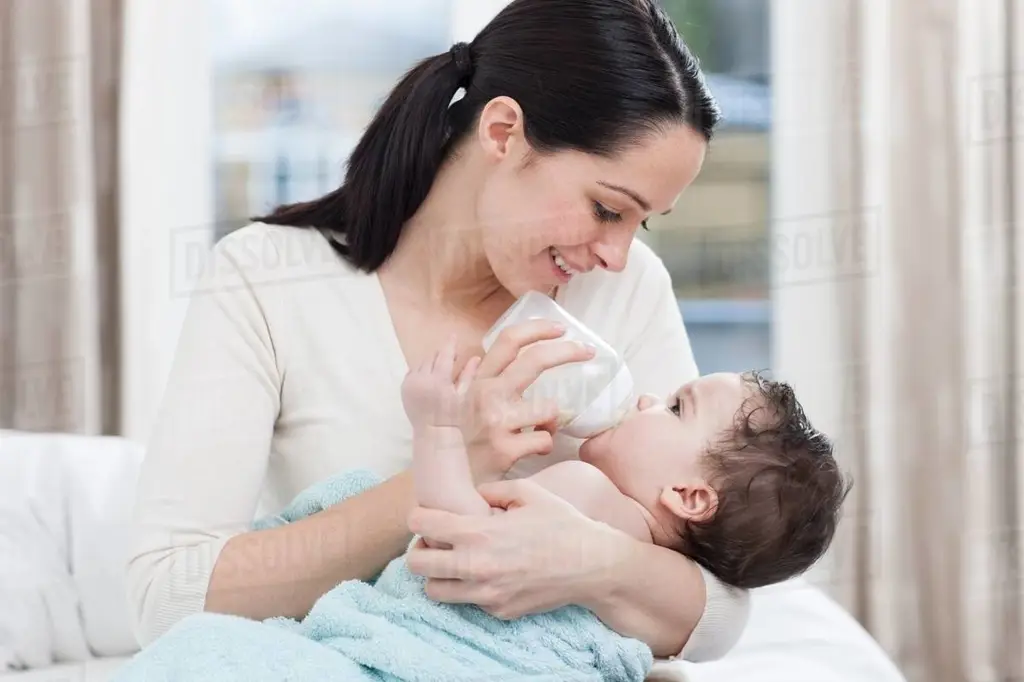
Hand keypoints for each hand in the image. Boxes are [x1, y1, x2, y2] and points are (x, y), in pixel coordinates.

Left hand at [401, 335, 480, 428]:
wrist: (434, 433)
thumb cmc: (453, 417)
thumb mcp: (464, 396)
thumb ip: (468, 375)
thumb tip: (475, 358)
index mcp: (439, 381)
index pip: (444, 355)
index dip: (450, 344)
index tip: (453, 335)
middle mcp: (422, 379)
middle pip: (432, 357)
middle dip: (441, 355)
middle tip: (451, 357)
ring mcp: (410, 384)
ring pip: (421, 363)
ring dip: (431, 362)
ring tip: (440, 369)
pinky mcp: (404, 389)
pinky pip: (412, 372)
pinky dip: (420, 371)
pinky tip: (428, 376)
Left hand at [405, 477, 628, 619]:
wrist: (592, 565)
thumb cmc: (562, 524)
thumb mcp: (528, 493)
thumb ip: (492, 489)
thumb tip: (472, 496)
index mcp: (478, 533)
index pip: (421, 525)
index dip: (418, 517)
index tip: (424, 516)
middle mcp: (475, 566)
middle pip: (417, 564)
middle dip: (419, 550)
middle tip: (433, 542)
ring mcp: (485, 594)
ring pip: (434, 591)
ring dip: (438, 575)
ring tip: (454, 563)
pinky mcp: (498, 611)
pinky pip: (468, 602)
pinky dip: (470, 589)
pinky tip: (489, 575)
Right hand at [460, 319, 595, 481]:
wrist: (442, 479)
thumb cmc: (455, 437)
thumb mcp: (454, 401)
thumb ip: (467, 378)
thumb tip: (476, 358)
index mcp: (478, 379)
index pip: (508, 341)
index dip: (538, 329)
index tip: (560, 328)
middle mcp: (488, 394)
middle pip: (536, 360)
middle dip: (568, 351)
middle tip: (588, 351)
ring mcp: (497, 422)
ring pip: (549, 408)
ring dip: (552, 419)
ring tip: (540, 428)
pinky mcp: (506, 450)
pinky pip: (545, 440)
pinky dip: (544, 445)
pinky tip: (532, 449)